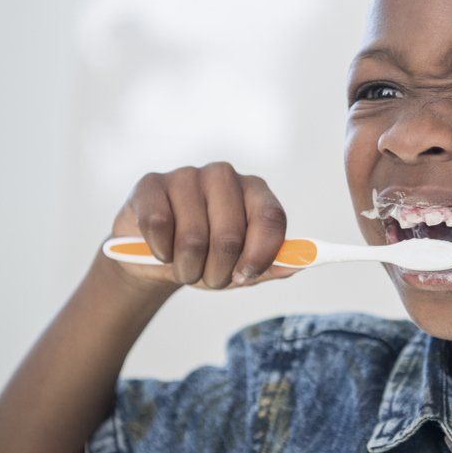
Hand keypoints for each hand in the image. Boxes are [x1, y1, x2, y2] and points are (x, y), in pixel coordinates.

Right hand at [106, 162, 299, 291]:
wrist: (155, 257)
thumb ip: (272, 264)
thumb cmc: (207, 257)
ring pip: (192, 238)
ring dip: (188, 268)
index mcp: (254, 191)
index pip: (271, 218)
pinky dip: (160, 251)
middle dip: (218, 272)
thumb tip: (300, 263)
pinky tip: (160, 249)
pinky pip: (159, 225)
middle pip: (230, 236)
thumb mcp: (242, 267)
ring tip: (185, 266)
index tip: (246, 276)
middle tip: (209, 277)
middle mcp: (223, 176)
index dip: (261, 254)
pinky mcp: (151, 184)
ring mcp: (186, 175)